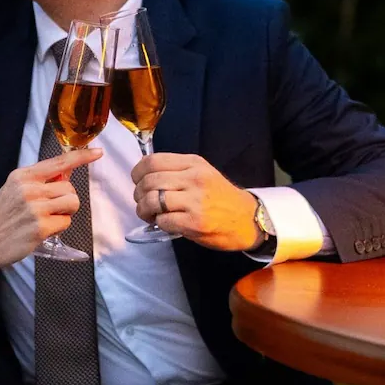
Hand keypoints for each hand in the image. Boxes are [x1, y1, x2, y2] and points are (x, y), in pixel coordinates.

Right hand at [0, 147, 101, 267]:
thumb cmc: (2, 217)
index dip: (81, 157)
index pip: (58, 162)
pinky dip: (58, 228)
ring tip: (47, 219)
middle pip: (70, 188)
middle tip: (48, 210)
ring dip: (65, 213)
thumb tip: (66, 172)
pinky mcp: (40, 227)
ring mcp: (35, 208)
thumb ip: (39, 180)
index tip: (98, 152)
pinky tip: (42, 231)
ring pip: (72, 203)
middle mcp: (29, 188)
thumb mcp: (14, 189)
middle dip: (65, 200)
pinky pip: (66, 222)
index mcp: (22, 175)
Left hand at [130, 152, 262, 251]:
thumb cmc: (221, 197)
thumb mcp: (202, 173)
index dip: (137, 173)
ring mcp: (195, 201)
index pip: (152, 161)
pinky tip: (165, 223)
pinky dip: (159, 223)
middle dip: (139, 194)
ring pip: (153, 201)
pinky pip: (163, 220)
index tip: (137, 182)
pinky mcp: (195, 222)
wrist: (248, 219)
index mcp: (193, 163)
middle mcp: (194, 178)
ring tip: (150, 215)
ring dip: (144, 210)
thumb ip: (177, 171)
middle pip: (149, 181)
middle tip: (143, 202)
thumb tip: (144, 176)